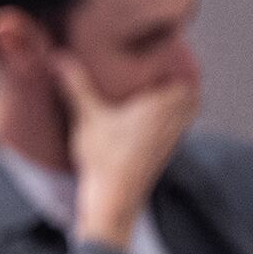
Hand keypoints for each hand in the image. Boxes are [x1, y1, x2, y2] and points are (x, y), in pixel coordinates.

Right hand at [61, 55, 198, 248]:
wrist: (114, 198)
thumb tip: (58, 57)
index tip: (172, 55)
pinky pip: (175, 132)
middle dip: (186, 85)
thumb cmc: (105, 157)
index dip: (184, 69)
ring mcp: (168, 142)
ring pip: (186, 117)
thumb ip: (75, 85)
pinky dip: (170, 122)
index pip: (187, 85)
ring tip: (159, 93)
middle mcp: (170, 124)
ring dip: (179, 104)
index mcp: (159, 108)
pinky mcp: (160, 156)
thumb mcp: (87, 116)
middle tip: (168, 71)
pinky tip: (148, 121)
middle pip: (193, 100)